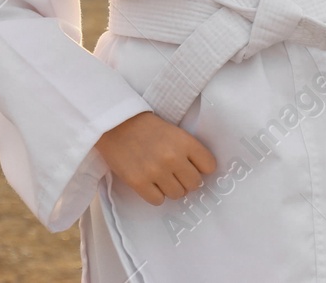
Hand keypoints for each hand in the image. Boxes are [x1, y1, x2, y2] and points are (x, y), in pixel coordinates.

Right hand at [95, 110, 217, 204]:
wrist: (115, 124)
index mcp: (184, 142)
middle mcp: (173, 158)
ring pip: (177, 194)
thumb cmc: (146, 127)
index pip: (209, 166)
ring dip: (171, 188)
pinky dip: (156, 194)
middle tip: (176, 174)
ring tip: (161, 177)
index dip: (202, 168)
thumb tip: (200, 173)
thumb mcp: (174, 131)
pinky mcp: (139, 183)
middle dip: (187, 180)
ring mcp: (155, 172)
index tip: (194, 166)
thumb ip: (188, 150)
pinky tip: (150, 183)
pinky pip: (158, 200)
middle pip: (194, 184)